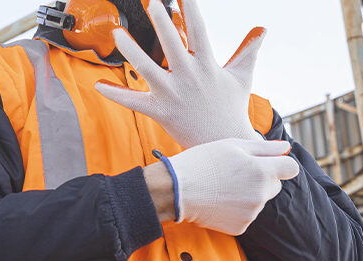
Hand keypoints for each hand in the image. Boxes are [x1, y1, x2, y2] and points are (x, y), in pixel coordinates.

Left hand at [95, 0, 266, 147]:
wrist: (225, 144)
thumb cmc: (231, 108)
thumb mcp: (242, 76)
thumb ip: (248, 50)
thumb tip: (263, 28)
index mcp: (208, 65)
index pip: (199, 31)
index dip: (190, 9)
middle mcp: (189, 77)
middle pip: (172, 45)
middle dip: (162, 22)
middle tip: (152, 3)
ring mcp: (173, 95)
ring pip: (147, 69)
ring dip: (131, 51)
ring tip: (117, 33)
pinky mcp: (160, 111)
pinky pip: (134, 102)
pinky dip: (116, 94)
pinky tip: (98, 85)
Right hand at [166, 138, 298, 234]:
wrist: (176, 190)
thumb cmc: (203, 161)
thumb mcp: (233, 145)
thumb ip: (265, 148)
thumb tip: (286, 148)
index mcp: (262, 172)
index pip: (291, 169)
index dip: (280, 164)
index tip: (268, 162)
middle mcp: (261, 195)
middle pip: (275, 186)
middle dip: (263, 179)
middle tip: (237, 172)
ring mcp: (251, 213)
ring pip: (259, 200)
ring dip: (248, 194)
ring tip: (223, 186)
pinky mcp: (240, 227)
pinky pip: (247, 215)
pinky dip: (237, 209)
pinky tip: (220, 200)